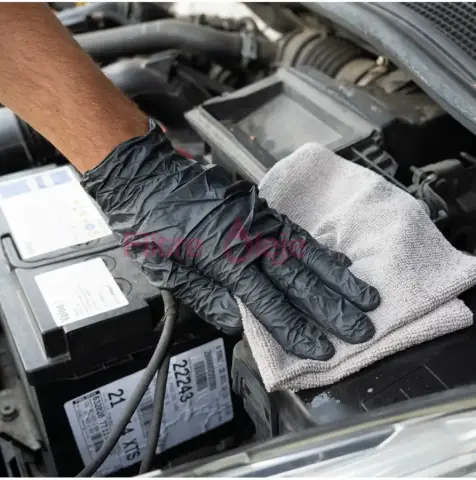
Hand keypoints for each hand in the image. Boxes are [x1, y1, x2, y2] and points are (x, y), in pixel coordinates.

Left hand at [82, 123, 379, 359]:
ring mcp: (259, 221)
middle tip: (361, 329)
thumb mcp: (167, 270)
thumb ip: (207, 299)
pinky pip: (297, 233)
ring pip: (306, 255)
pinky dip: (321, 250)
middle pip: (298, 280)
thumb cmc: (151, 224)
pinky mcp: (261, 208)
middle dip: (331, 308)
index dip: (295, 329)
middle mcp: (249, 240)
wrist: (146, 175)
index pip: (267, 304)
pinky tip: (341, 263)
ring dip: (338, 279)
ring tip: (367, 297)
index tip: (321, 350)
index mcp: (223, 261)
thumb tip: (239, 325)